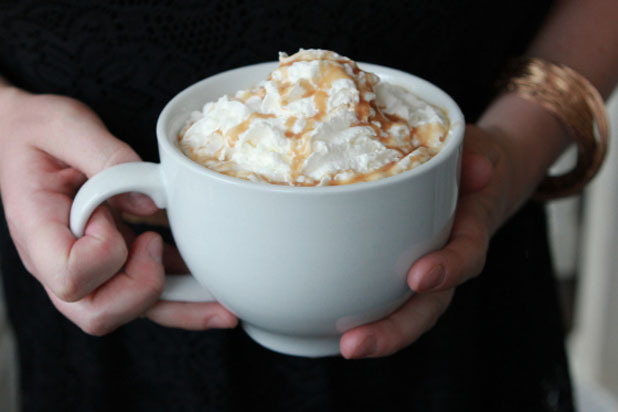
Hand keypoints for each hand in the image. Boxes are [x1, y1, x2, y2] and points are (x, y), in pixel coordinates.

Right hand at [0, 86, 236, 334]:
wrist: (23, 138)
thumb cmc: (37, 132)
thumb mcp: (65, 126)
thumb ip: (107, 158)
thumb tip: (150, 202)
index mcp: (38, 229)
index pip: (71, 277)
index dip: (105, 254)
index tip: (118, 218)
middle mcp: (59, 261)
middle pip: (99, 313)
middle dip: (144, 290)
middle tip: (157, 243)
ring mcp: (88, 268)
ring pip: (133, 311)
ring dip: (183, 309)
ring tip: (226, 307)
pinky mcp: (114, 261)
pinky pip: (151, 292)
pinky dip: (185, 293)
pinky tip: (214, 285)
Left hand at [340, 124, 509, 358]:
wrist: (479, 176)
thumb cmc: (471, 161)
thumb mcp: (478, 148)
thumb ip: (477, 154)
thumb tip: (479, 169)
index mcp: (471, 228)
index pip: (466, 255)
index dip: (448, 269)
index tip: (419, 277)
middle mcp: (448, 260)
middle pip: (429, 307)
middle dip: (395, 329)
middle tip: (355, 345)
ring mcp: (425, 270)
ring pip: (406, 312)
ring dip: (376, 334)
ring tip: (343, 348)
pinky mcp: (399, 270)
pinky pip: (384, 297)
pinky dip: (363, 314)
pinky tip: (330, 327)